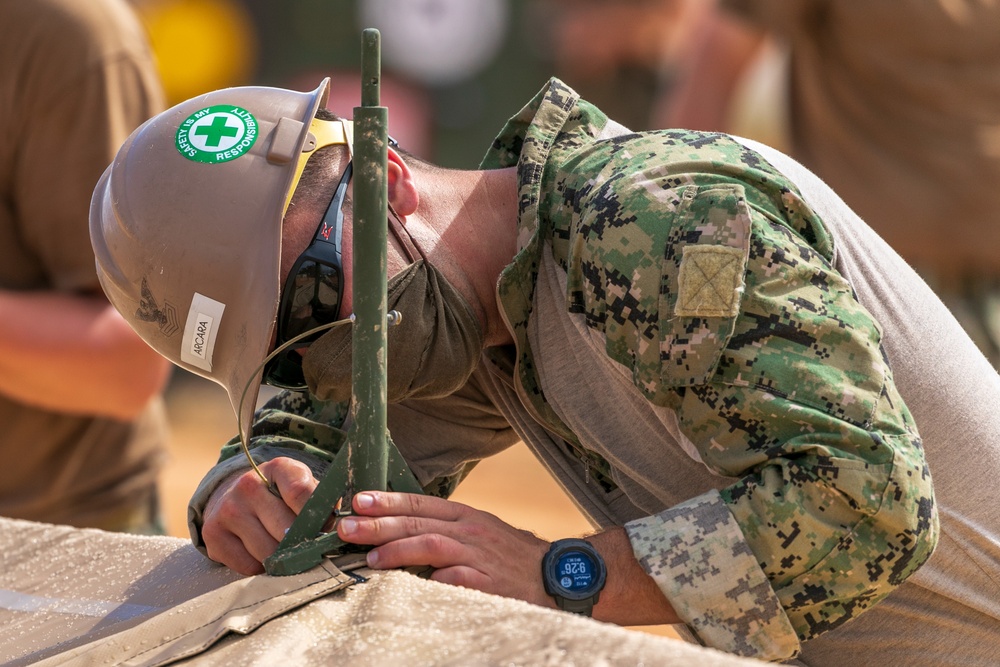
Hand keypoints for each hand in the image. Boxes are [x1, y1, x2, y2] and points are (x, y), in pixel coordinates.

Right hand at [201, 457, 318, 574]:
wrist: (231, 495)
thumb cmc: (279, 495)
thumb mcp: (302, 486)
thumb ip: (322, 501)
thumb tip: (338, 527)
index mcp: (278, 468)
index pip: (303, 494)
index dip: (319, 518)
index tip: (325, 529)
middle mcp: (248, 485)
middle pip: (286, 530)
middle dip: (302, 544)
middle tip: (308, 548)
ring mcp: (228, 510)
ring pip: (269, 553)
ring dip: (282, 559)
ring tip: (285, 550)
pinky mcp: (213, 535)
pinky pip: (249, 566)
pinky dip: (261, 568)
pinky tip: (262, 553)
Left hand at [337, 491, 553, 606]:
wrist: (562, 576)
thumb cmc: (516, 558)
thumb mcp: (483, 533)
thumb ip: (448, 531)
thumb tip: (404, 532)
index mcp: (467, 515)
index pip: (421, 503)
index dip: (388, 501)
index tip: (358, 500)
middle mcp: (472, 530)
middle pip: (419, 522)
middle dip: (379, 524)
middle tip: (347, 527)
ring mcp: (481, 555)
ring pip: (433, 544)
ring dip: (398, 549)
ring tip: (370, 557)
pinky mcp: (491, 583)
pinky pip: (458, 578)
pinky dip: (434, 578)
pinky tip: (413, 582)